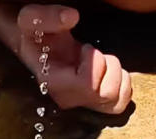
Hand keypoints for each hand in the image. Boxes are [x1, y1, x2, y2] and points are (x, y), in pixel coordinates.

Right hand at [14, 5, 132, 113]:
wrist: (36, 46)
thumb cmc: (36, 34)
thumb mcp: (33, 21)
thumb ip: (47, 17)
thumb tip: (71, 17)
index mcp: (53, 85)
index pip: (87, 85)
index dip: (94, 62)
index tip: (83, 48)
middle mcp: (67, 100)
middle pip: (106, 95)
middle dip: (108, 67)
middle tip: (94, 55)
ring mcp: (81, 104)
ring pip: (115, 100)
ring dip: (116, 74)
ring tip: (100, 63)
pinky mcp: (93, 104)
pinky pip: (120, 104)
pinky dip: (123, 85)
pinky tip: (109, 73)